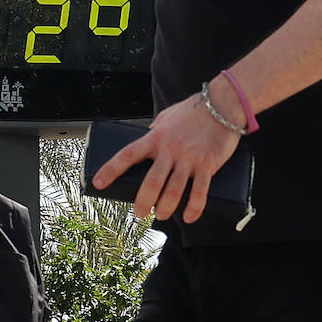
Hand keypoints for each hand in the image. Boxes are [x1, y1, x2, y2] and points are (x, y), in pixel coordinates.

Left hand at [91, 93, 239, 223]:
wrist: (223, 104)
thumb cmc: (193, 111)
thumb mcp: (167, 117)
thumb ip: (156, 130)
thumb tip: (148, 136)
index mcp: (155, 138)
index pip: (128, 155)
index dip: (111, 170)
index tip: (98, 183)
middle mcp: (170, 149)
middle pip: (152, 182)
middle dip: (143, 202)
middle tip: (139, 213)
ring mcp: (189, 159)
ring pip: (173, 191)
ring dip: (165, 208)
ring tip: (161, 215)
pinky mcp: (207, 165)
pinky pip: (199, 192)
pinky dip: (193, 208)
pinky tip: (188, 217)